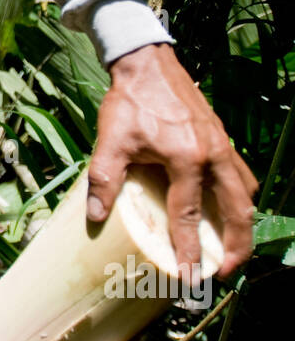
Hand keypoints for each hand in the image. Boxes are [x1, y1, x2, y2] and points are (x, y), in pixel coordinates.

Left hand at [86, 43, 257, 278]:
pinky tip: (231, 208)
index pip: (189, 215)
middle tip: (225, 272)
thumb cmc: (130, 102)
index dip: (188, 249)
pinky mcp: (222, 138)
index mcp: (186, 158)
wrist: (147, 64)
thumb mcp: (111, 140)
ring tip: (233, 247)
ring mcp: (222, 145)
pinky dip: (241, 197)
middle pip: (236, 210)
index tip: (191, 277)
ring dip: (243, 223)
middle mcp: (213, 155)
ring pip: (245, 193)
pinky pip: (241, 175)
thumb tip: (95, 216)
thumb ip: (104, 179)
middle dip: (236, 246)